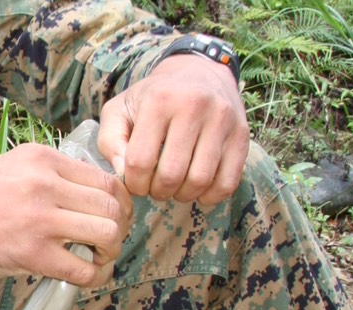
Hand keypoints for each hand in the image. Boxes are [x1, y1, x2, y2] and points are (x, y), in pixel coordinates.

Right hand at [0, 143, 131, 286]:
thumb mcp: (9, 165)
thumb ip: (48, 172)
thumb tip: (84, 191)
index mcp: (42, 158)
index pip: (104, 178)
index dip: (119, 202)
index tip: (112, 216)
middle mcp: (45, 183)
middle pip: (113, 204)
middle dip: (121, 227)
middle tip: (108, 240)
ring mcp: (40, 219)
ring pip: (107, 233)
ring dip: (111, 251)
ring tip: (97, 258)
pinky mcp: (31, 253)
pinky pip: (83, 269)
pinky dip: (94, 277)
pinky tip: (86, 277)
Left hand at [97, 53, 249, 204]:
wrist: (198, 71)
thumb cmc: (152, 98)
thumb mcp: (119, 110)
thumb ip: (110, 141)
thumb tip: (122, 172)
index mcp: (159, 101)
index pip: (140, 161)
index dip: (134, 183)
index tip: (136, 182)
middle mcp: (194, 106)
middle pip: (171, 175)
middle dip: (157, 192)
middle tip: (155, 187)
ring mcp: (223, 120)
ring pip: (200, 181)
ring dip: (182, 195)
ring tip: (175, 187)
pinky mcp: (242, 134)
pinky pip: (228, 182)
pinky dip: (210, 196)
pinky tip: (198, 189)